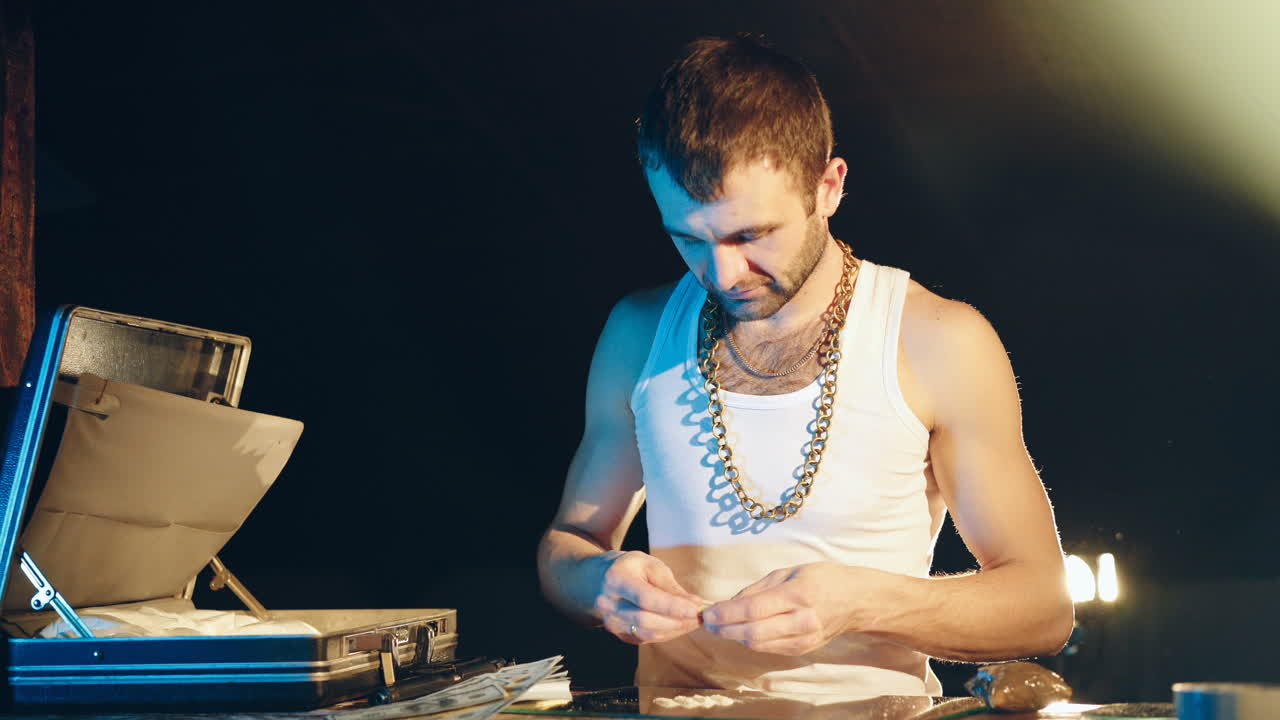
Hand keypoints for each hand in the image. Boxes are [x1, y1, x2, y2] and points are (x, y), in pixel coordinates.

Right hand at [593, 551, 705, 644]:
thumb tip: (694, 604)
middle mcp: (609, 604)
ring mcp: (612, 622)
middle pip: (646, 620)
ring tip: (693, 621)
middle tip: (699, 616)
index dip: (672, 606)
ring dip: (675, 630)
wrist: (599, 580)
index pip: (646, 598)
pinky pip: (646, 639)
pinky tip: (679, 625)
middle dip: (676, 621)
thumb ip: (670, 585)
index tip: (695, 609)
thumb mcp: (649, 565)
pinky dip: (667, 634)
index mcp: (616, 580)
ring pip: (647, 634)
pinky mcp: (619, 634)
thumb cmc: (631, 568)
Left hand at [700, 562, 859, 655]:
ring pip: (759, 644)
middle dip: (725, 629)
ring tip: (720, 627)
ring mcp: (804, 639)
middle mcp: (802, 620)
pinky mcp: (803, 650)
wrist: (856, 601)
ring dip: (734, 637)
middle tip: (708, 623)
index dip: (726, 614)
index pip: (754, 609)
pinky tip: (741, 631)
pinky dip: (751, 641)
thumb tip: (729, 603)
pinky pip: (770, 648)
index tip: (708, 613)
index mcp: (798, 594)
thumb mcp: (789, 572)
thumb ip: (758, 588)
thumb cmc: (823, 579)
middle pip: (753, 633)